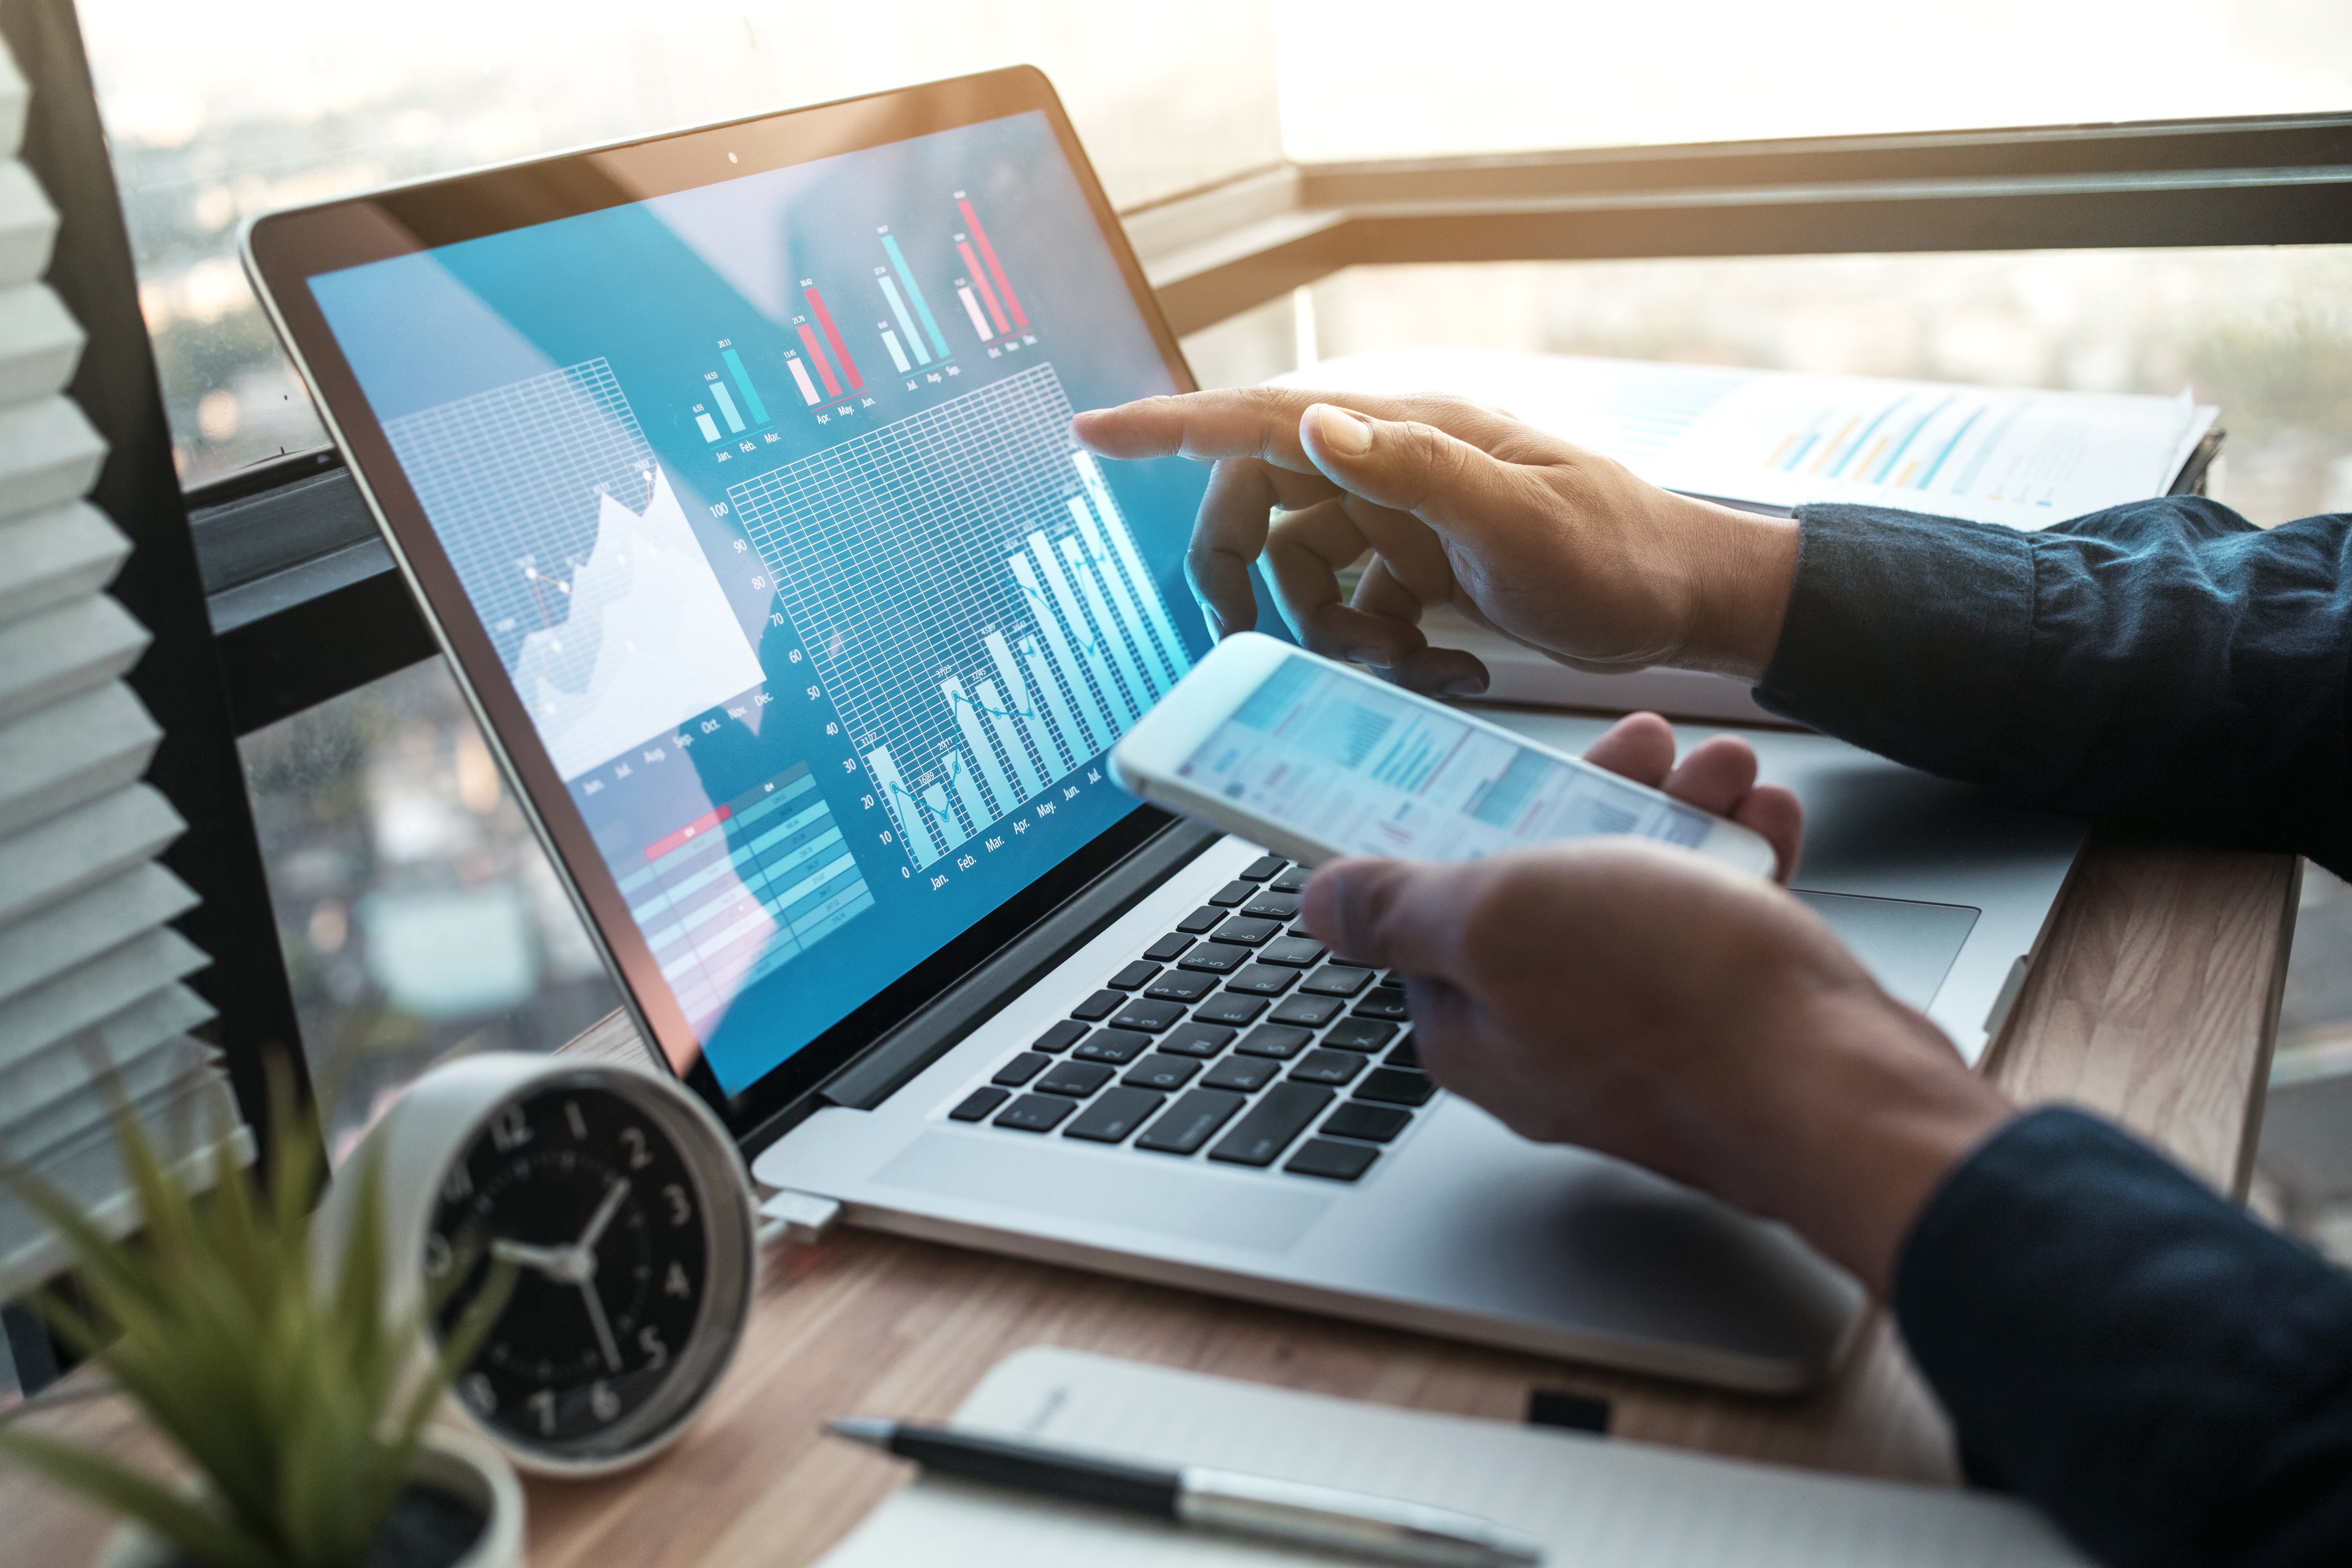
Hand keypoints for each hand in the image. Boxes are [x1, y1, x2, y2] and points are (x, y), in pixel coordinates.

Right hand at [1071, 389, 1799, 693]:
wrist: (1684, 603)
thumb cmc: (1620, 553)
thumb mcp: (1520, 518)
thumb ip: (1417, 471)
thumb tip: (1317, 426)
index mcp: (1403, 436)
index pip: (1261, 418)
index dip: (1169, 428)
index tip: (1091, 432)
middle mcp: (1391, 469)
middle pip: (1259, 509)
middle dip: (1246, 580)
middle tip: (1256, 643)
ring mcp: (1404, 521)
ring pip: (1302, 573)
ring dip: (1330, 634)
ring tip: (1404, 664)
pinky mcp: (1420, 570)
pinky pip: (1355, 612)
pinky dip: (1380, 653)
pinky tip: (1443, 671)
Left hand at [1300, 737, 2010, 1293]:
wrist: (1840, 1091)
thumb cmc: (1678, 1007)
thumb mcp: (1499, 919)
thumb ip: (1402, 909)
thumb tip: (1320, 906)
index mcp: (1473, 1024)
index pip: (1438, 911)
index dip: (1477, 820)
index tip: (1518, 765)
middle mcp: (1550, 1042)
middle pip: (1549, 892)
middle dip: (1602, 800)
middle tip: (1650, 747)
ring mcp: (1642, 1042)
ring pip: (1643, 900)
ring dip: (1682, 818)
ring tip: (1727, 773)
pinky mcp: (1725, 1036)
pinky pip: (1715, 934)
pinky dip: (1738, 867)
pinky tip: (1765, 826)